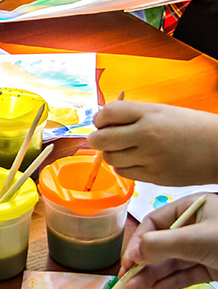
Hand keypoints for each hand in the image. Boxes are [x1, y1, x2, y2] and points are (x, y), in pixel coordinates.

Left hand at [87, 102, 217, 185]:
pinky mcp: (154, 177)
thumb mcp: (162, 111)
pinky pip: (124, 173)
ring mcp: (150, 158)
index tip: (102, 122)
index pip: (107, 114)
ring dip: (111, 154)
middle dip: (96, 139)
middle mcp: (146, 136)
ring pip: (110, 159)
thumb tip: (103, 123)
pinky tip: (135, 160)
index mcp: (149, 114)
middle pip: (101, 140)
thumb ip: (133, 115)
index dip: (100, 119)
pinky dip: (124, 167)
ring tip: (124, 149)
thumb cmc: (192, 127)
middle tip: (101, 138)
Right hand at [120, 193, 217, 288]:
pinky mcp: (213, 266)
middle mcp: (195, 226)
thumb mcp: (197, 238)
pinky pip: (187, 274)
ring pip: (172, 262)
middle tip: (127, 280)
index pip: (154, 222)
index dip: (139, 242)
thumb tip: (134, 254)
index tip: (129, 261)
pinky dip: (172, 282)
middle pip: (160, 245)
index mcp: (191, 208)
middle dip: (143, 264)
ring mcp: (204, 248)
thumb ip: (163, 244)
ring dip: (153, 276)